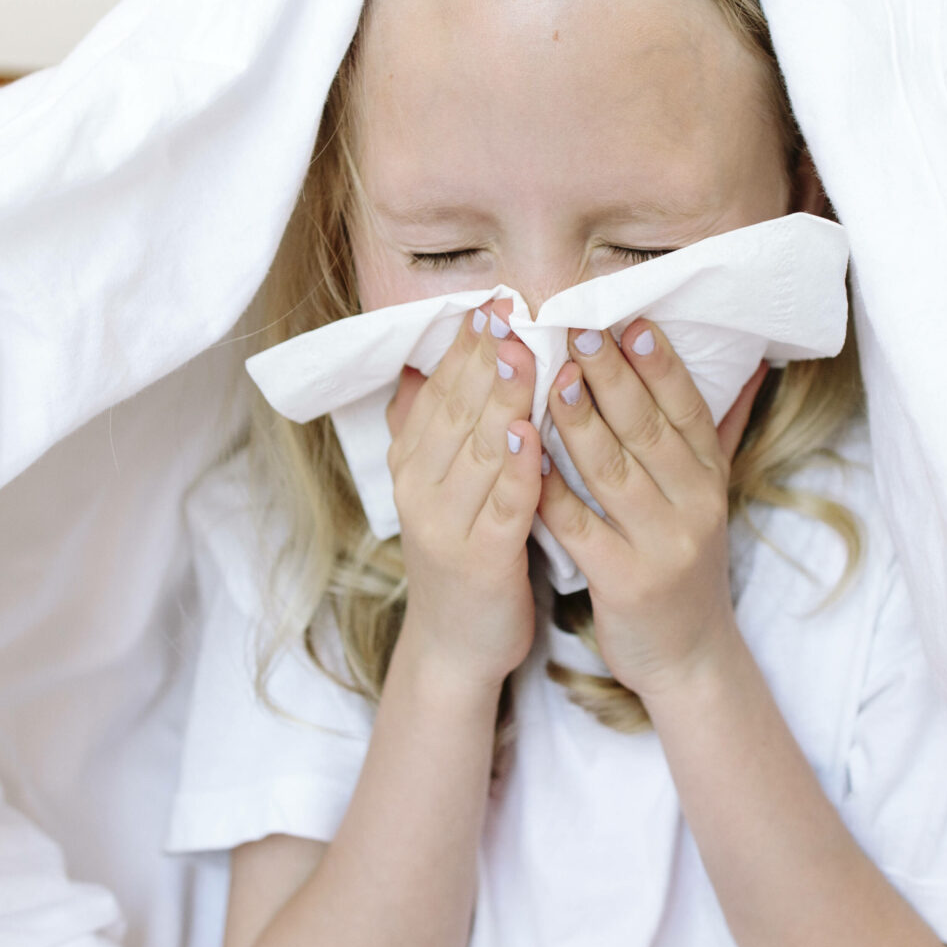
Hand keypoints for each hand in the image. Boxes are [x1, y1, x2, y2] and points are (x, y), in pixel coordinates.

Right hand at [384, 299, 544, 692]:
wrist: (456, 644)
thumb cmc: (462, 552)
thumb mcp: (438, 487)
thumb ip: (428, 429)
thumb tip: (413, 366)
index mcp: (411, 464)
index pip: (437, 392)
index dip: (463, 347)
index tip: (491, 301)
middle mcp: (419, 490)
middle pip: (454, 412)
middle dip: (482, 358)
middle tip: (508, 309)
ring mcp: (446, 527)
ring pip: (476, 452)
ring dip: (501, 400)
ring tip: (524, 353)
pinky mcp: (480, 562)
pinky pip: (502, 508)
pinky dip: (517, 471)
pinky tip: (536, 437)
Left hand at [536, 320, 768, 703]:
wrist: (689, 657)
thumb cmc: (684, 564)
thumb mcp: (709, 496)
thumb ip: (719, 431)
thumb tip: (755, 362)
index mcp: (711, 477)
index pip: (687, 407)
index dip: (658, 362)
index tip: (629, 318)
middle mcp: (695, 505)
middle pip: (647, 428)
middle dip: (611, 375)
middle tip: (576, 327)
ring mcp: (663, 544)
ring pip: (612, 470)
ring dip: (578, 420)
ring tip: (549, 376)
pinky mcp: (626, 581)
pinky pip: (580, 525)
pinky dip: (551, 489)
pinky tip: (525, 455)